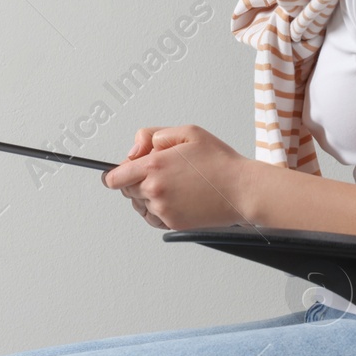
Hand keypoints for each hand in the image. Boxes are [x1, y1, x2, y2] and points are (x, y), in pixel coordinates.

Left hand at [101, 125, 255, 229]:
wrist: (242, 190)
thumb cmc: (220, 161)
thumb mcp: (188, 132)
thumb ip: (154, 135)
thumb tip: (136, 149)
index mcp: (154, 165)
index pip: (114, 177)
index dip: (113, 175)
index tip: (114, 175)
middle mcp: (154, 189)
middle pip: (126, 190)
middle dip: (135, 181)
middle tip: (159, 173)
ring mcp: (163, 209)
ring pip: (140, 205)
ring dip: (147, 196)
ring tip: (172, 185)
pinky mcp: (173, 223)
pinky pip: (154, 218)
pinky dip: (158, 210)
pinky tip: (175, 199)